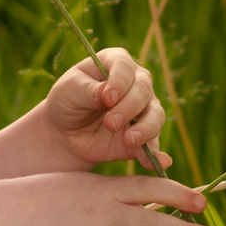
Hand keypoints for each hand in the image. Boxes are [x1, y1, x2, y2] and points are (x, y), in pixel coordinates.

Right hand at [0, 172, 218, 225]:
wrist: (13, 212)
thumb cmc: (59, 196)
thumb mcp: (94, 185)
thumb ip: (127, 193)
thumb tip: (167, 201)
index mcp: (110, 191)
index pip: (151, 188)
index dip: (179, 194)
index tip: (204, 203)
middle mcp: (104, 215)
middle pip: (151, 224)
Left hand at [44, 46, 168, 167]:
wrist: (65, 132)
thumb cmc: (67, 100)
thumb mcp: (69, 90)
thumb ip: (88, 89)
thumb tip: (107, 93)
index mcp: (116, 63)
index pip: (125, 67)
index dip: (120, 81)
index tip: (108, 97)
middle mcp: (136, 83)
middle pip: (143, 91)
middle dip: (129, 107)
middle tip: (110, 123)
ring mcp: (143, 110)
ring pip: (155, 116)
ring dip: (145, 129)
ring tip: (129, 140)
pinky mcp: (143, 136)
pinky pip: (154, 145)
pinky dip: (157, 154)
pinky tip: (160, 163)